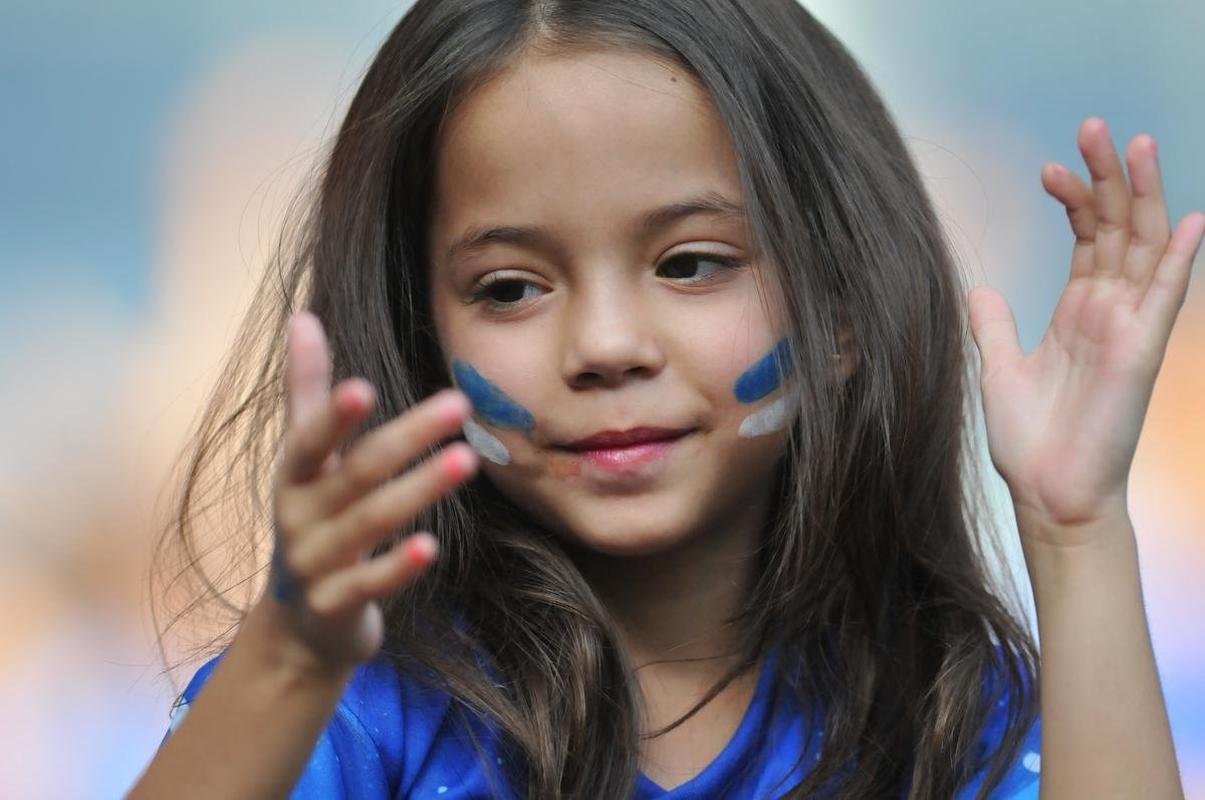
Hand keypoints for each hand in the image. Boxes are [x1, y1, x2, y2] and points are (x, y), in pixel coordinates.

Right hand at [266, 310, 477, 671]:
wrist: (298, 624)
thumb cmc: (312, 519)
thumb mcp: (304, 458)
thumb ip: (306, 390)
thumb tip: (303, 315)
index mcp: (293, 476)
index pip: (309, 440)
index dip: (332, 416)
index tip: (364, 387)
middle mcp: (297, 517)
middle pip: (356, 473)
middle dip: (406, 439)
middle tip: (460, 403)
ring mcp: (313, 564)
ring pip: (368, 524)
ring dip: (418, 491)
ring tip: (466, 460)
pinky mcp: (334, 606)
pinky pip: (368, 585)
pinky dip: (398, 567)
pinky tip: (433, 546)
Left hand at [968, 117, 1203, 543]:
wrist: (1047, 494)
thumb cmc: (1030, 440)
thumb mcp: (1000, 370)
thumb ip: (995, 327)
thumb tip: (981, 288)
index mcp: (1076, 312)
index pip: (1085, 239)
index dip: (1074, 200)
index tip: (1047, 169)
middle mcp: (1108, 311)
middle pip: (1116, 229)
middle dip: (1108, 177)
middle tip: (1094, 126)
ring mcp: (1129, 328)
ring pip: (1143, 247)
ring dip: (1144, 195)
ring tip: (1138, 143)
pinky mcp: (1141, 351)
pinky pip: (1166, 296)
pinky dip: (1178, 258)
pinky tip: (1186, 218)